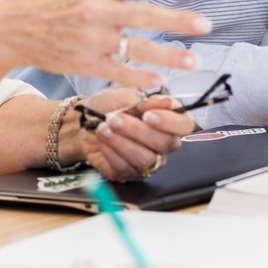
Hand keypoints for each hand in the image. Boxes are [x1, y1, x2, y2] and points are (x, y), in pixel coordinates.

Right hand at [0, 0, 208, 89]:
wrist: (10, 29)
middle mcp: (95, 11)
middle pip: (145, 16)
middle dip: (178, 21)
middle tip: (206, 25)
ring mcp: (90, 39)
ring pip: (137, 48)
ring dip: (168, 55)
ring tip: (194, 60)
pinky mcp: (84, 63)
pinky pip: (119, 72)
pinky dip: (140, 77)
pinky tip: (160, 80)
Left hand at [77, 88, 194, 180]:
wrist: (83, 122)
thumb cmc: (108, 106)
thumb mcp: (125, 95)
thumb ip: (145, 100)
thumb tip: (166, 102)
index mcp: (168, 118)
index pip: (184, 124)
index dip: (169, 122)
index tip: (148, 115)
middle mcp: (163, 142)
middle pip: (164, 143)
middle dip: (137, 130)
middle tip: (115, 119)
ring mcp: (149, 160)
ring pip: (145, 158)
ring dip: (121, 142)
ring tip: (103, 129)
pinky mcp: (130, 173)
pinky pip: (126, 168)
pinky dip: (111, 152)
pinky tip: (102, 140)